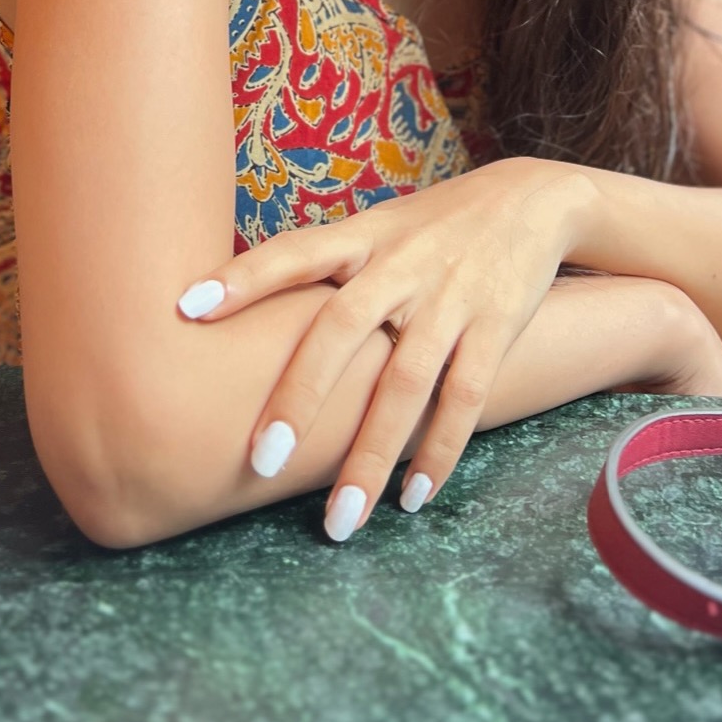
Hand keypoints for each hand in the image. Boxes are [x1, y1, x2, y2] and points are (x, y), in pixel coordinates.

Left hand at [177, 159, 592, 539]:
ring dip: (371, 456)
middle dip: (299, 397)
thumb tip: (250, 322)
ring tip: (341, 522)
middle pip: (340, 330)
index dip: (242, 277)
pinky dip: (438, 451)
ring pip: (404, 384)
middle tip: (258, 462)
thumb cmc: (436, 227)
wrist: (534, 199)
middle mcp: (401, 265)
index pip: (294, 253)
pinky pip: (463, 398)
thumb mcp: (381, 228)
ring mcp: (450, 297)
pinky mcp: (497, 324)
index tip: (187, 308)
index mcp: (364, 236)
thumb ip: (329, 270)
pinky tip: (414, 496)